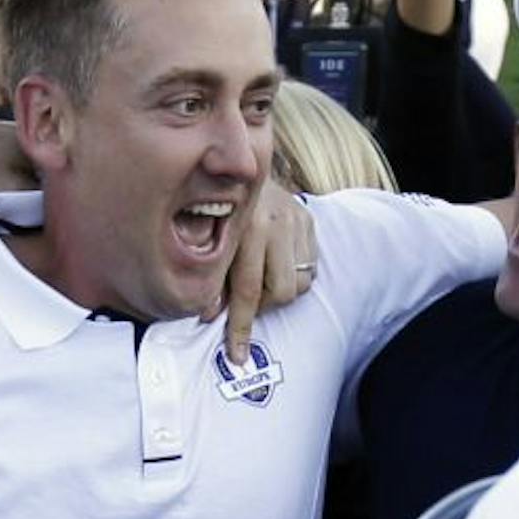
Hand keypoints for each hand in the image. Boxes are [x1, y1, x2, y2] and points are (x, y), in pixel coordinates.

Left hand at [211, 180, 316, 365]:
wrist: (239, 163)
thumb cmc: (216, 205)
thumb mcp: (208, 236)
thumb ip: (213, 274)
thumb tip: (208, 314)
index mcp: (247, 227)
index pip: (248, 290)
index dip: (241, 326)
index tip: (237, 354)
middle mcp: (276, 222)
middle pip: (280, 293)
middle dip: (262, 305)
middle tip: (246, 298)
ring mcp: (297, 220)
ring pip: (298, 284)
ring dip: (278, 290)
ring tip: (262, 276)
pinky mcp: (309, 219)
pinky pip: (309, 268)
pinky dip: (293, 273)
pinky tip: (276, 261)